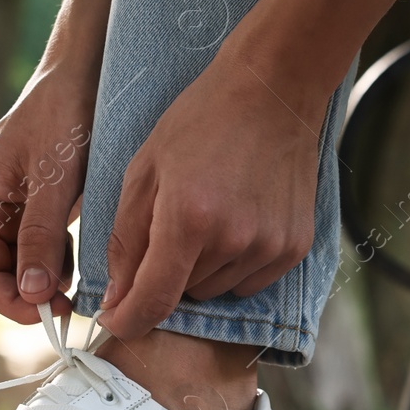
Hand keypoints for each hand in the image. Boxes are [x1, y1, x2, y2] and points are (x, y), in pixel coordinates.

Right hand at [0, 78, 93, 322]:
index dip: (11, 303)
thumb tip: (34, 293)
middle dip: (32, 295)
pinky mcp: (35, 204)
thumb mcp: (56, 179)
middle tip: (74, 305)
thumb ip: (42, 236)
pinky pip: (39, 247)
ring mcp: (10, 207)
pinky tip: (83, 257)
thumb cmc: (65, 115)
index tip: (52, 313)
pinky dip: (60, 260)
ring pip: (21, 265)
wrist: (83, 74)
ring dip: (48, 280)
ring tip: (82, 280)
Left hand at [98, 50, 324, 341]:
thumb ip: (126, 239)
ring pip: (216, 289)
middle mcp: (234, 240)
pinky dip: (235, 264)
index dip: (127, 319)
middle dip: (166, 274)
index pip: (153, 300)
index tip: (114, 319)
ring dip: (202, 268)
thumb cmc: (199, 122)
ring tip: (209, 215)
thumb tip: (116, 298)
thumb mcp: (144, 171)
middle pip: (184, 294)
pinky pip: (251, 282)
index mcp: (188, 219)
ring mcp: (270, 245)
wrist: (272, 90)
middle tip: (172, 225)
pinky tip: (237, 220)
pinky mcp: (296, 246)